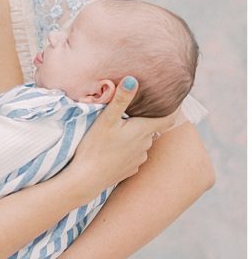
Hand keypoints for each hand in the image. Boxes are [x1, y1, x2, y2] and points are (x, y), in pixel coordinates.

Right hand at [69, 77, 175, 200]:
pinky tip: (113, 150)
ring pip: (142, 142)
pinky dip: (127, 150)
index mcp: (143, 131)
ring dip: (134, 136)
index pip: (168, 118)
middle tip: (130, 113)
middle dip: (144, 121)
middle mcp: (146, 145)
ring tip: (117, 132)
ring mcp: (138, 159)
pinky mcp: (130, 170)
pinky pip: (133, 156)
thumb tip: (133, 79)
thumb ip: (121, 99)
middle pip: (151, 129)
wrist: (86, 179)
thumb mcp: (106, 120)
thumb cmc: (95, 147)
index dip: (173, 108)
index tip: (171, 100)